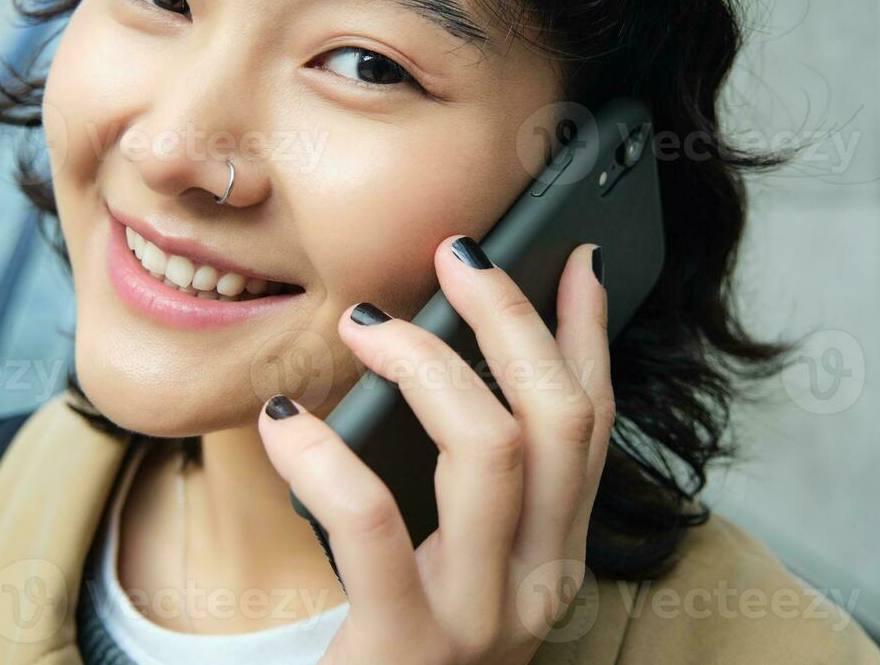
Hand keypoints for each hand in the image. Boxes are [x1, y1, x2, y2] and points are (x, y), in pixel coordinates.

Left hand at [257, 235, 614, 664]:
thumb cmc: (394, 647)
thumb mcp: (456, 562)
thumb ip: (470, 482)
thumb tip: (456, 359)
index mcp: (553, 558)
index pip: (594, 427)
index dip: (588, 336)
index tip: (575, 259)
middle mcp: (538, 586)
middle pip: (557, 421)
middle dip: (511, 319)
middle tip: (456, 255)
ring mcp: (480, 620)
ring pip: (491, 449)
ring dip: (428, 364)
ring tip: (367, 325)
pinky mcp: (405, 648)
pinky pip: (372, 522)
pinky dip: (326, 459)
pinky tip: (285, 426)